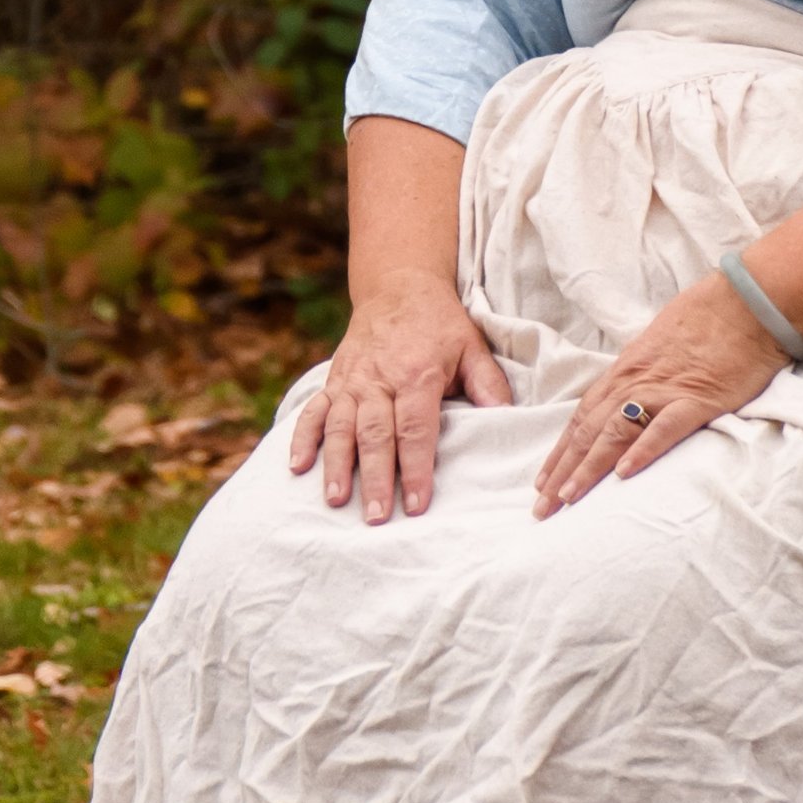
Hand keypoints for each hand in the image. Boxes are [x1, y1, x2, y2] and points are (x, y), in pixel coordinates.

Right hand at [287, 270, 513, 523]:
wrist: (397, 285)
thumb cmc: (439, 323)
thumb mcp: (471, 346)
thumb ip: (488, 384)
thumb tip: (505, 418)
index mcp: (416, 374)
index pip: (415, 429)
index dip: (415, 468)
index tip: (416, 505)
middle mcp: (378, 379)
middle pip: (374, 434)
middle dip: (374, 477)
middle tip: (376, 517)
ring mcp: (352, 381)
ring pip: (340, 426)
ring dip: (336, 465)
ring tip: (336, 500)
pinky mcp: (334, 380)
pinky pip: (314, 410)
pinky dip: (303, 438)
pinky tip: (297, 467)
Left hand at [534, 271, 786, 515]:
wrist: (744, 304)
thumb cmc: (705, 324)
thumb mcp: (658, 351)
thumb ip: (639, 378)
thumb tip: (625, 403)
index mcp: (623, 373)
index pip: (581, 419)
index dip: (559, 453)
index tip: (542, 483)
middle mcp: (634, 383)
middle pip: (588, 432)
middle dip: (562, 472)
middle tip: (542, 508)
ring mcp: (663, 390)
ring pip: (614, 433)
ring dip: (588, 467)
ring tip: (569, 498)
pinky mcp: (697, 398)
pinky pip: (664, 428)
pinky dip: (642, 450)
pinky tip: (625, 474)